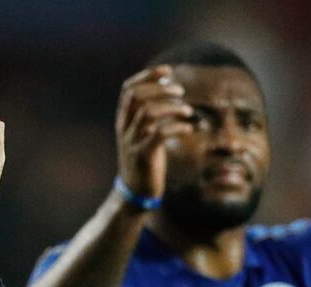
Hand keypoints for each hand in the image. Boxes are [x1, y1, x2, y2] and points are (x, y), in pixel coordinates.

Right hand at [116, 65, 193, 199]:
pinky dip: (176, 127)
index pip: (128, 89)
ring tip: (187, 110)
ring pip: (148, 113)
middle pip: (137, 97)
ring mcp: (132, 142)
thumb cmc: (145, 160)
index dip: (147, 76)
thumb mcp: (143, 135)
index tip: (167, 71)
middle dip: (160, 89)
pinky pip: (159, 134)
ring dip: (170, 107)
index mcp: (123, 120)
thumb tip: (169, 90)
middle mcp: (124, 128)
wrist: (135, 192)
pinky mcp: (143, 156)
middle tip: (180, 91)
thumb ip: (150, 115)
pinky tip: (188, 128)